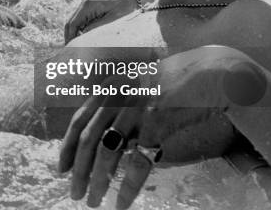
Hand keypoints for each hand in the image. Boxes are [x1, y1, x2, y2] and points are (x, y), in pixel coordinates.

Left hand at [58, 46, 254, 208]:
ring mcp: (136, 109)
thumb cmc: (174, 86)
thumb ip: (118, 110)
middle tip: (74, 194)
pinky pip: (137, 162)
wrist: (209, 73)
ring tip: (92, 202)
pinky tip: (120, 203)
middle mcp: (117, 96)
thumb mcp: (137, 90)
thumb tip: (103, 144)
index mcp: (109, 89)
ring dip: (97, 181)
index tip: (61, 169)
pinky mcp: (156, 122)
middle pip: (88, 140)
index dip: (67, 147)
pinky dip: (126, 186)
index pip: (78, 121)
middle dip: (78, 170)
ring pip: (107, 152)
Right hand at [64, 0, 148, 43]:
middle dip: (70, 38)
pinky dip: (80, 32)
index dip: (70, 38)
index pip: (72, 24)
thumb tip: (81, 38)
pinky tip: (84, 41)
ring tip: (78, 48)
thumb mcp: (112, 20)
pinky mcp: (90, 10)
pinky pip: (81, 23)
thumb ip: (96, 28)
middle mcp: (84, 4)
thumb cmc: (125, 8)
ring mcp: (86, 7)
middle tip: (72, 52)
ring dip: (75, 35)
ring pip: (74, 24)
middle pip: (70, 24)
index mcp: (88, 5)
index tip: (71, 50)